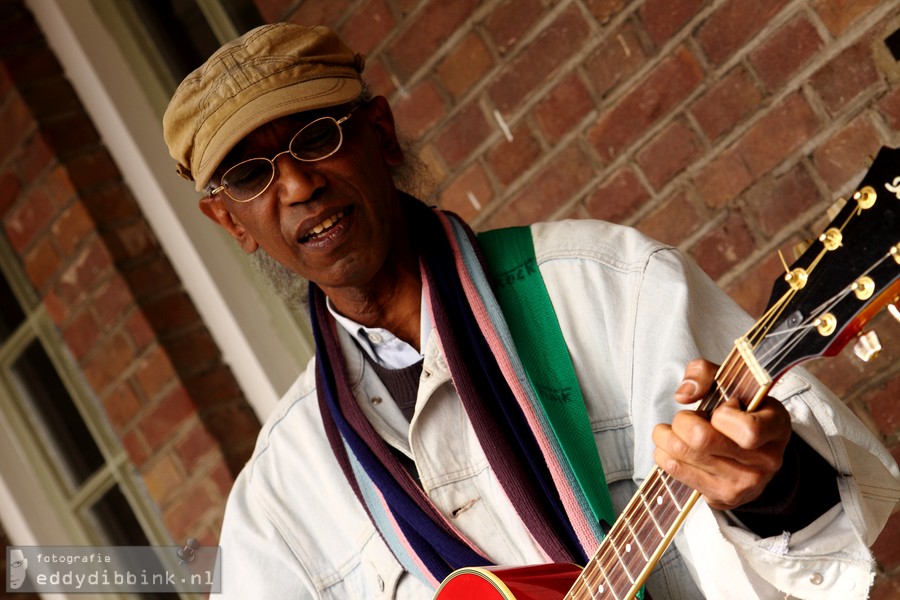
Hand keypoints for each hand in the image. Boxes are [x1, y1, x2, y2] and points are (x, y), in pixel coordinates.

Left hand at [651, 359, 791, 509]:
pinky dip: (665, 456)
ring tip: (669, 431)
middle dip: (681, 422)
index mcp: (775, 427)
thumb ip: (705, 373)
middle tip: (683, 418)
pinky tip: (669, 448)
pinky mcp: (724, 498)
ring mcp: (746, 484)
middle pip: (702, 441)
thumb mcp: (732, 383)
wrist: (758, 452)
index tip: (720, 410)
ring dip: (666, 438)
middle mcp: (765, 460)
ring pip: (684, 457)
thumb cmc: (743, 412)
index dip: (722, 415)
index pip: (747, 430)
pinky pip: (679, 473)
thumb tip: (684, 395)